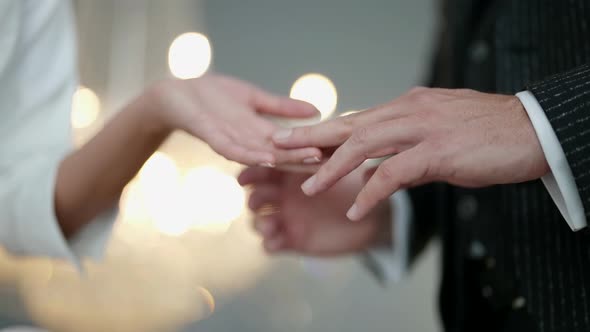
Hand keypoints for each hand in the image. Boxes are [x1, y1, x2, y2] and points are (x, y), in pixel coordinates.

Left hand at [147, 73, 321, 165]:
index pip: (294, 145)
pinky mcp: (213, 137)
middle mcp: (251, 143)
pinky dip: (251, 154)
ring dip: (287, 159)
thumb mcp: (254, 98)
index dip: (316, 147)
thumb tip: (316, 110)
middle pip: (284, 154)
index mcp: (261, 134)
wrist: (175, 95)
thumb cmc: (212, 97)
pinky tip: (268, 158)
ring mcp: (233, 142)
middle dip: (308, 158)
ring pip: (264, 154)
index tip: (342, 151)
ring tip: (310, 160)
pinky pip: (233, 150)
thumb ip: (282, 107)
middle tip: (335, 163)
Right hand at [238, 165, 390, 255]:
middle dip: (254, 199)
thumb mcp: (339, 166)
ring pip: (259, 221)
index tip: (245, 177)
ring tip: (269, 224)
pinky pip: (271, 245)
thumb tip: (300, 139)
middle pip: (256, 196)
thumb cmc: (355, 185)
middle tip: (257, 202)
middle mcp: (282, 195)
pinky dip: (269, 243)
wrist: (372, 216)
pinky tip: (275, 240)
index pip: (263, 171)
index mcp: (288, 173)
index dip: (251, 174)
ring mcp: (286, 218)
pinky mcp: (293, 240)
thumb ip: (320, 155)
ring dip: (260, 223)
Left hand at [272, 88, 549, 220]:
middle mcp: (408, 111)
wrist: (530, 130)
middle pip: (349, 124)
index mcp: (407, 105)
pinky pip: (392, 173)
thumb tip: (379, 162)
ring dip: (332, 168)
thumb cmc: (485, 133)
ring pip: (363, 146)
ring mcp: (421, 129)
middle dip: (311, 138)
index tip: (297, 139)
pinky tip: (356, 209)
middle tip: (278, 148)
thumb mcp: (438, 132)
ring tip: (309, 187)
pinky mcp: (436, 152)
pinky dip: (370, 192)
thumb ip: (407, 144)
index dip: (325, 130)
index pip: (357, 118)